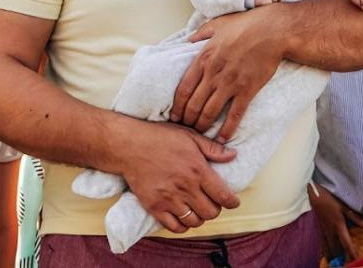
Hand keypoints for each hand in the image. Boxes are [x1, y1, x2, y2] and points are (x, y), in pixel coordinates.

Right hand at [121, 121, 239, 232]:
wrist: (129, 146)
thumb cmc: (160, 138)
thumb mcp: (190, 136)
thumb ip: (212, 148)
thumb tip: (233, 155)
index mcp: (198, 170)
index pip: (223, 196)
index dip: (233, 202)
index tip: (233, 202)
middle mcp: (185, 187)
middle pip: (211, 212)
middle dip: (216, 209)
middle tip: (212, 202)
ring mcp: (169, 199)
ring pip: (195, 221)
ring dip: (200, 217)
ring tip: (198, 209)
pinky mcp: (154, 207)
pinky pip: (175, 227)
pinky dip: (183, 225)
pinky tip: (183, 216)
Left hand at [175, 7, 284, 140]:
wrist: (273, 30)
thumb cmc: (246, 25)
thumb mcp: (217, 24)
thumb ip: (199, 34)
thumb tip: (187, 40)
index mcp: (204, 58)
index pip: (183, 89)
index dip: (177, 106)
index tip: (174, 116)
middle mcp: (214, 73)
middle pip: (194, 104)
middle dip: (187, 120)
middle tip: (185, 129)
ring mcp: (230, 83)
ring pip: (210, 112)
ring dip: (202, 126)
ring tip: (200, 134)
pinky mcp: (247, 90)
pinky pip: (234, 115)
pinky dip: (227, 129)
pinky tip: (223, 139)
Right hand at [308, 184, 362, 260]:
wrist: (315, 196)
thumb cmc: (331, 199)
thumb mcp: (345, 207)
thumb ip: (355, 217)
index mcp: (339, 226)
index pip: (346, 243)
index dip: (351, 253)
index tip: (356, 260)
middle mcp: (331, 231)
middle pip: (336, 250)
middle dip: (341, 258)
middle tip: (347, 264)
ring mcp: (324, 232)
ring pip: (328, 249)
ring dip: (333, 257)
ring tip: (337, 263)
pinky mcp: (320, 230)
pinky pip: (322, 245)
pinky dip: (326, 252)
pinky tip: (328, 257)